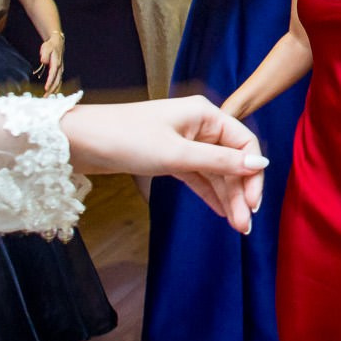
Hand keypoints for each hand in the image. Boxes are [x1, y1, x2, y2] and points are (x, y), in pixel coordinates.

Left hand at [39, 34, 64, 94]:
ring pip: (58, 82)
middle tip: (45, 97)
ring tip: (48, 96)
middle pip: (57, 81)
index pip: (53, 75)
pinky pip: (59, 80)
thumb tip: (43, 61)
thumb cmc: (51, 45)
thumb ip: (44, 54)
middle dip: (51, 89)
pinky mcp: (59, 71)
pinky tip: (52, 92)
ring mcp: (60, 70)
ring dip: (54, 90)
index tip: (46, 89)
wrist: (58, 42)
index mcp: (56, 63)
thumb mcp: (46, 47)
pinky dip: (56, 87)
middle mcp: (60, 68)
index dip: (50, 82)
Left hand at [59, 98, 268, 234]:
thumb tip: (260, 165)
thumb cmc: (126, 139)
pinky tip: (222, 212)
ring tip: (237, 226)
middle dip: (240, 192)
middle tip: (245, 225)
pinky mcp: (170, 157)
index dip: (253, 173)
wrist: (81, 141)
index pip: (244, 144)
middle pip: (231, 161)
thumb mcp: (177, 154)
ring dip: (227, 197)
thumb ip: (220, 162)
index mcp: (206, 114)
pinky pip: (198, 176)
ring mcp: (185, 142)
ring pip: (215, 172)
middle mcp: (199, 126)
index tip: (254, 203)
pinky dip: (210, 193)